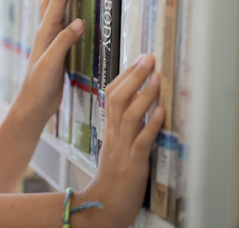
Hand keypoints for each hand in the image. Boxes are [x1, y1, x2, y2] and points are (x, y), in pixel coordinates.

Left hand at [14, 0, 90, 121]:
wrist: (33, 104)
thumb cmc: (40, 86)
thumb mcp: (52, 64)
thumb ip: (64, 42)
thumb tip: (79, 21)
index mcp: (44, 33)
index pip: (57, 1)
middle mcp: (45, 32)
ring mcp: (49, 39)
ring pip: (54, 7)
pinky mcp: (56, 47)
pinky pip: (61, 20)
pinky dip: (67, 8)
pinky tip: (75, 9)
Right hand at [78, 55, 164, 227]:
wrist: (102, 205)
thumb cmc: (112, 178)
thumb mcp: (116, 145)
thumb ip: (123, 126)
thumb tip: (137, 104)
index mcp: (109, 129)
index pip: (112, 94)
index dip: (125, 75)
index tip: (139, 59)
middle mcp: (114, 134)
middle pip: (118, 98)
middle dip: (134, 76)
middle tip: (148, 58)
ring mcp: (122, 148)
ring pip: (129, 116)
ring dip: (145, 95)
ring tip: (157, 78)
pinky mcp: (132, 164)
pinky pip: (141, 142)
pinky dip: (151, 126)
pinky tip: (161, 113)